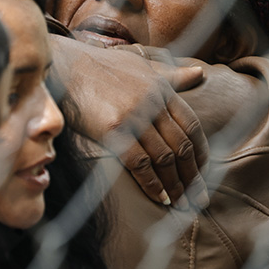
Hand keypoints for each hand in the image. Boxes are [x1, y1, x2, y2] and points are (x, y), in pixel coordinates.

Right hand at [50, 35, 209, 206]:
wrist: (66, 67)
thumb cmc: (102, 67)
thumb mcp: (141, 65)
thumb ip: (171, 74)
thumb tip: (200, 73)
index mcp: (161, 89)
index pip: (191, 125)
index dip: (201, 152)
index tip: (203, 172)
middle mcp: (153, 103)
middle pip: (182, 145)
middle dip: (192, 176)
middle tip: (199, 198)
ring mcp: (134, 116)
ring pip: (164, 158)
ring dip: (175, 185)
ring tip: (180, 203)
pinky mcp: (113, 130)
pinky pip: (140, 163)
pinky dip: (153, 184)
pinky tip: (159, 197)